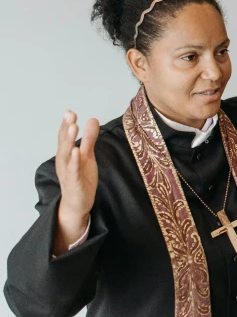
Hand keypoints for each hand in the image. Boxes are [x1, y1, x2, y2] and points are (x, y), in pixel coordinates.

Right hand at [54, 111, 99, 253]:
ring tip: (73, 127)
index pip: (65, 137)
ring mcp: (68, 173)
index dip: (66, 124)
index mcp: (66, 155)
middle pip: (63, 143)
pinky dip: (74, 162)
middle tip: (70, 115)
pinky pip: (73, 171)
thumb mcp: (87, 156)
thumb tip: (93, 119)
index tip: (69, 112)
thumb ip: (89, 139)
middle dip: (66, 129)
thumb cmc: (81, 178)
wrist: (78, 205)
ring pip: (66, 156)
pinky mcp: (74, 184)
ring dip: (69, 141)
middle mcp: (63, 163)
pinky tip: (76, 152)